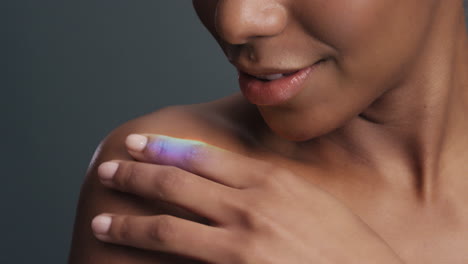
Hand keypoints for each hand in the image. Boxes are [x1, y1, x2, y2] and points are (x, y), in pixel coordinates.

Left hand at [92, 134, 403, 263]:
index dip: (166, 148)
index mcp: (270, 178)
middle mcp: (250, 202)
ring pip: (169, 221)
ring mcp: (240, 237)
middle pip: (177, 181)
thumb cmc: (347, 245)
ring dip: (130, 219)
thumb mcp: (313, 200)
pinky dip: (154, 253)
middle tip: (110, 169)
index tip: (141, 144)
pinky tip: (135, 254)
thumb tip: (241, 178)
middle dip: (137, 174)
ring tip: (103, 218)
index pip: (204, 156)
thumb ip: (274, 185)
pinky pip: (182, 256)